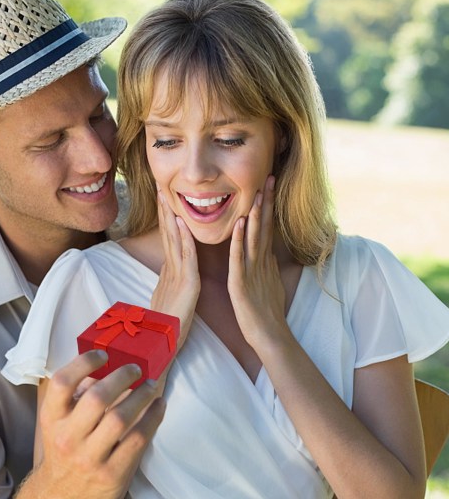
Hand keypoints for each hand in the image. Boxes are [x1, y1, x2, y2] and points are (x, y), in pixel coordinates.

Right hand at [17, 351, 164, 498]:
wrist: (62, 497)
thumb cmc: (66, 448)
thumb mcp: (60, 422)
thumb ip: (77, 394)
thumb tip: (108, 364)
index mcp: (52, 419)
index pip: (62, 383)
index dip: (84, 363)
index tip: (104, 354)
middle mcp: (68, 438)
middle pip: (97, 398)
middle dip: (122, 377)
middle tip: (135, 369)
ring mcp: (90, 458)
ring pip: (120, 418)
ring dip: (141, 395)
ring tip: (150, 384)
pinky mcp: (112, 474)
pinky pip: (138, 439)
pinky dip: (153, 418)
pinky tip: (158, 406)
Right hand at [151, 191, 199, 348]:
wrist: (163, 345)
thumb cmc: (168, 324)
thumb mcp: (168, 296)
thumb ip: (170, 279)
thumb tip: (169, 267)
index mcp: (169, 271)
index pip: (167, 238)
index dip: (165, 218)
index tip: (163, 199)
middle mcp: (170, 269)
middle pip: (166, 233)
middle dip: (163, 210)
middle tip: (160, 188)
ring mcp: (176, 275)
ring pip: (173, 240)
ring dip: (171, 217)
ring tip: (167, 196)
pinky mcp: (186, 284)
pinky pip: (186, 258)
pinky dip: (184, 239)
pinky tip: (182, 224)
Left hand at [227, 176, 287, 348]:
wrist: (269, 334)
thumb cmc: (266, 309)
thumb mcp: (268, 280)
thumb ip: (266, 262)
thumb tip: (267, 249)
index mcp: (263, 259)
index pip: (266, 225)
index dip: (268, 204)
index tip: (269, 183)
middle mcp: (260, 260)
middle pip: (264, 225)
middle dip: (266, 201)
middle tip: (270, 177)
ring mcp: (252, 270)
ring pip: (253, 237)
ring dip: (256, 214)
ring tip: (257, 192)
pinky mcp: (242, 283)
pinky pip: (240, 259)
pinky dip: (240, 241)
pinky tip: (241, 224)